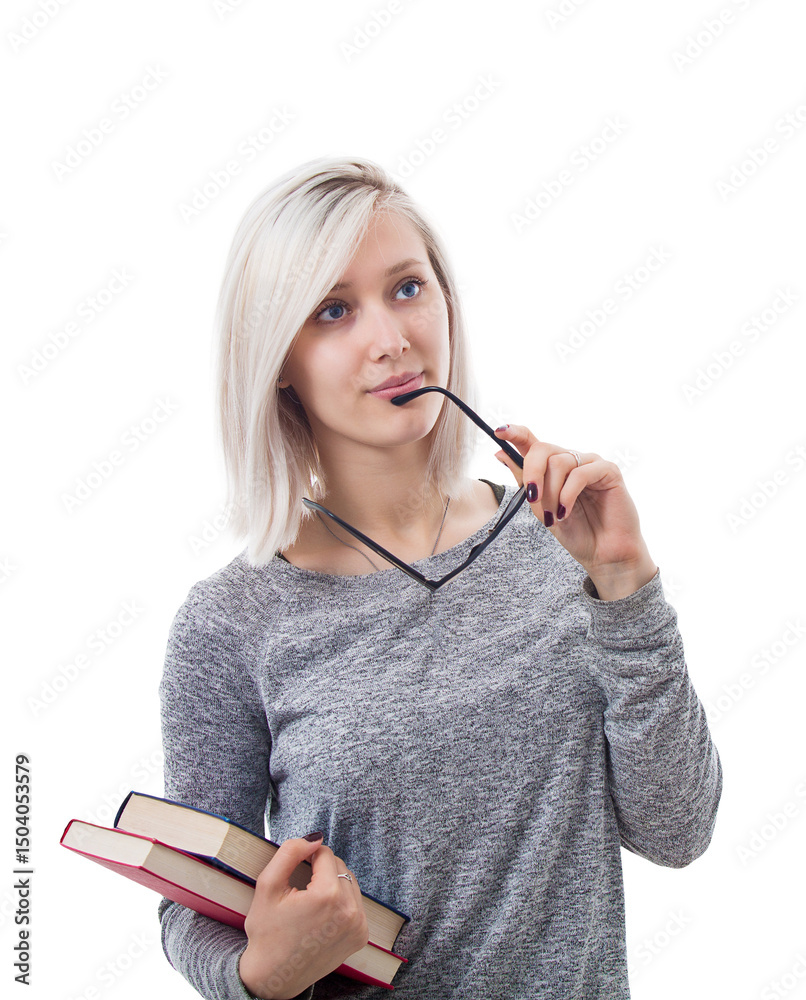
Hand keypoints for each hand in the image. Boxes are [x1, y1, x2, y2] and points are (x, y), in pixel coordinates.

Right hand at [238, 834, 368, 999]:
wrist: (274, 976)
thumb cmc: (267, 932)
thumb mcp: (267, 885)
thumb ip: (290, 852)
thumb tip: (315, 838)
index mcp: (327, 896)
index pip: (325, 853)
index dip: (308, 857)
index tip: (296, 870)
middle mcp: (349, 911)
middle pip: (339, 866)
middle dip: (321, 870)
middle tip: (300, 889)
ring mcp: (358, 926)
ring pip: (349, 882)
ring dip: (332, 883)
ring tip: (310, 900)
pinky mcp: (361, 936)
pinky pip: (355, 902)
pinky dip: (340, 901)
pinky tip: (322, 913)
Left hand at [494, 424, 657, 599]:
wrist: (603, 553)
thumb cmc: (575, 531)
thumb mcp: (541, 508)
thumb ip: (524, 481)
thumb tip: (500, 453)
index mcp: (553, 467)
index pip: (532, 441)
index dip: (515, 433)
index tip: (499, 432)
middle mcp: (571, 460)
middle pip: (542, 449)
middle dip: (532, 473)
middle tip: (532, 498)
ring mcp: (590, 463)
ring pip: (559, 462)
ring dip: (551, 493)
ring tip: (555, 516)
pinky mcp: (609, 470)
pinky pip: (580, 473)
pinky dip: (568, 494)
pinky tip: (566, 512)